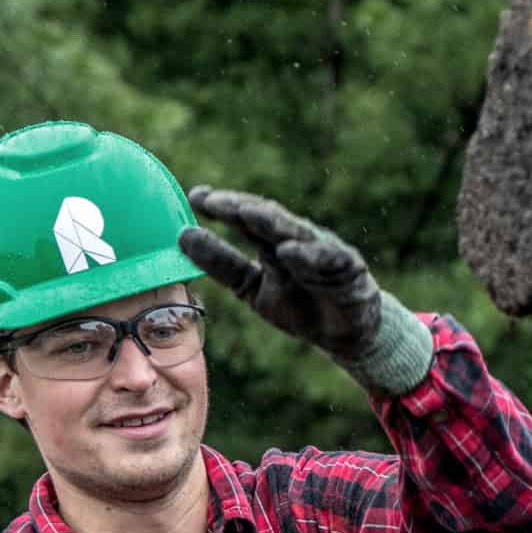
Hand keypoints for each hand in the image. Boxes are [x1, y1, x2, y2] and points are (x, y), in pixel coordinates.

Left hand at [179, 188, 433, 392]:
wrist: (347, 335)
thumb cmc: (301, 306)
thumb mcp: (252, 288)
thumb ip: (222, 264)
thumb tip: (182, 237)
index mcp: (272, 242)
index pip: (245, 220)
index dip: (222, 207)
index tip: (195, 197)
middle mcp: (297, 240)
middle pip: (267, 218)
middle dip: (239, 208)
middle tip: (212, 200)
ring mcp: (324, 252)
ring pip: (295, 232)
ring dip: (270, 221)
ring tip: (245, 212)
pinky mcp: (349, 271)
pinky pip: (328, 259)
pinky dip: (308, 255)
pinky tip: (288, 251)